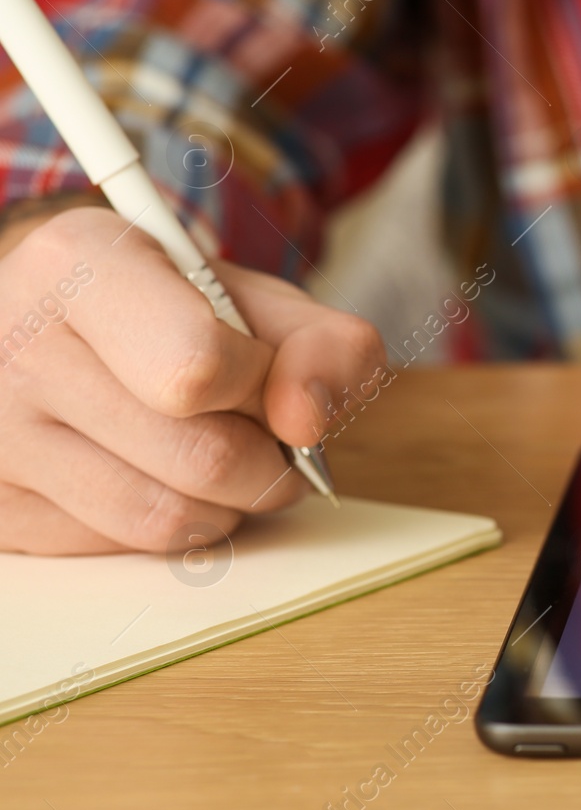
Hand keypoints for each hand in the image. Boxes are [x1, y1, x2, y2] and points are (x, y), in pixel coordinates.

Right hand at [0, 207, 385, 554]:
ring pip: (164, 518)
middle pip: (200, 457)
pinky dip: (167, 524)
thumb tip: (309, 420)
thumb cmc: (165, 310)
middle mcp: (17, 340)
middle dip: (266, 461)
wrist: (51, 323)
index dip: (263, 388)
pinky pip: (118, 547)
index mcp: (82, 261)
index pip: (199, 367)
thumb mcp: (254, 298)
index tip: (267, 377)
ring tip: (219, 456)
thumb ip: (322, 343)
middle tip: (266, 436)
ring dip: (225, 505)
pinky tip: (156, 476)